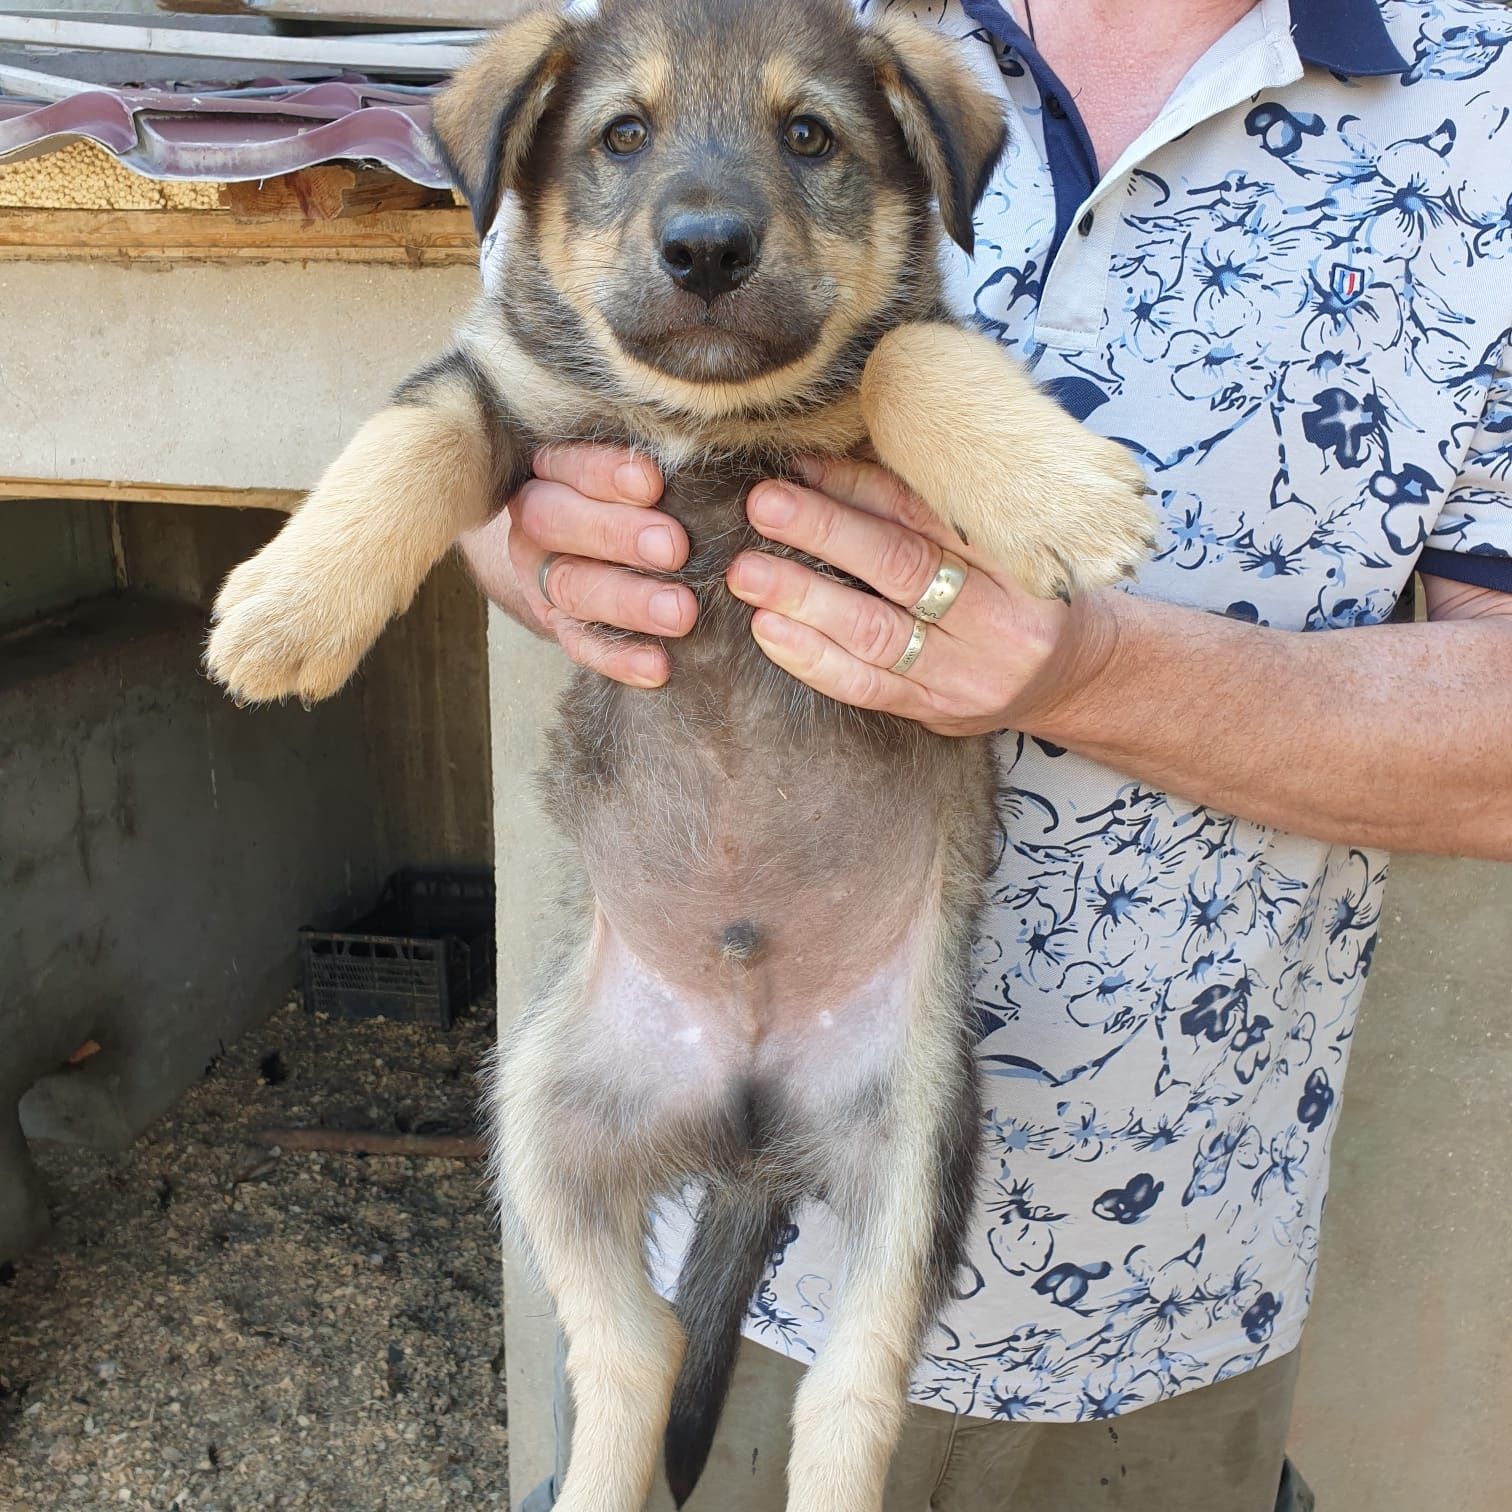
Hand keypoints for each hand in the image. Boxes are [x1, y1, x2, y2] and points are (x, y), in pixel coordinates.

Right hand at [458, 445, 694, 686]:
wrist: (581, 551)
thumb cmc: (631, 499)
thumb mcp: (635, 474)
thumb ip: (659, 469)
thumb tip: (706, 465)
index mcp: (552, 471)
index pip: (567, 463)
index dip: (605, 473)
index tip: (654, 483)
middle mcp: (538, 522)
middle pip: (557, 522)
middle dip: (617, 535)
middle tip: (675, 549)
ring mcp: (542, 577)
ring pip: (570, 587)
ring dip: (628, 601)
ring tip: (680, 613)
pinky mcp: (558, 626)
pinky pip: (580, 645)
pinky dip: (619, 657)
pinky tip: (658, 666)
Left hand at [729, 457, 1103, 737]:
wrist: (1074, 674)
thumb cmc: (1022, 590)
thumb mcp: (1000, 539)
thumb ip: (931, 506)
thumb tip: (825, 467)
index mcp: (1019, 556)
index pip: (931, 514)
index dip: (860, 487)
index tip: (801, 465)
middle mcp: (1000, 616)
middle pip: (903, 568)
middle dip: (826, 533)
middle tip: (764, 506)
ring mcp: (968, 672)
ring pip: (877, 633)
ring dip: (805, 599)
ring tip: (749, 573)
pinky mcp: (938, 711)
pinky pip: (868, 687)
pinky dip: (814, 658)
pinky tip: (771, 631)